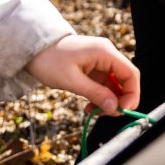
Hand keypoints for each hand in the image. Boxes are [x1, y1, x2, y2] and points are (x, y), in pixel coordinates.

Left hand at [26, 34, 140, 113]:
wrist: (33, 49)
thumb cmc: (49, 61)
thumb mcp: (71, 80)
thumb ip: (95, 94)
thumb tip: (114, 108)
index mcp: (105, 52)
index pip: (130, 73)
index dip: (132, 94)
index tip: (122, 110)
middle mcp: (107, 55)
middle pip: (125, 80)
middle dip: (120, 100)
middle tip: (106, 115)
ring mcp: (101, 61)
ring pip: (115, 85)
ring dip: (108, 101)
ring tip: (93, 112)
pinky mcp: (94, 68)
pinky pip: (104, 85)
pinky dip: (100, 97)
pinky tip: (89, 107)